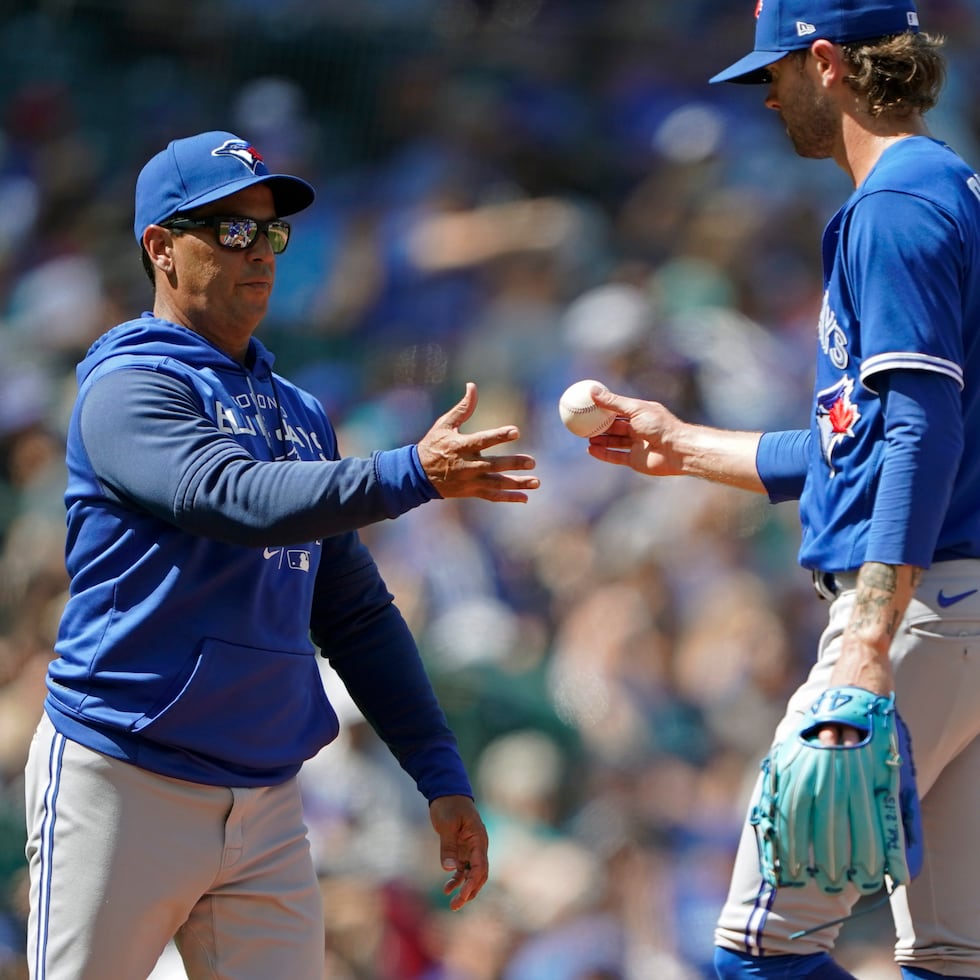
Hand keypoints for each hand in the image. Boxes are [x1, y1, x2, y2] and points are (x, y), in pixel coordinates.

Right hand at [417, 383, 537, 501]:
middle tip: (531, 462)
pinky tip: (524, 498)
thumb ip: (462, 408)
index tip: (515, 431)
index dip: (498, 436)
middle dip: (512, 464)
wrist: (418, 475)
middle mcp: (466, 465)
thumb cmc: (433, 445)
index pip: (482, 440)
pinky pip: (492, 496)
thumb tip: (472, 386)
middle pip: (493, 465)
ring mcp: (469, 481)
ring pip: (496, 483)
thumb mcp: (444, 424)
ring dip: (516, 484)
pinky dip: (508, 498)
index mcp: (460, 446)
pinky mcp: (471, 491)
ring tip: (536, 482)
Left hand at [428, 794, 488, 910]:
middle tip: (456, 905)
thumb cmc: (449, 805)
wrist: (447, 793)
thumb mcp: (447, 824)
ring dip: (464, 889)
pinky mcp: (462, 850)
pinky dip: (457, 880)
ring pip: (471, 875)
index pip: (480, 866)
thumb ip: (448, 846)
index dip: (473, 883)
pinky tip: (447, 889)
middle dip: (470, 891)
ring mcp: (471, 849)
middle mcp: (478, 847)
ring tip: (453, 904)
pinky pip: (462, 869)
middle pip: (479, 875)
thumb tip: (449, 869)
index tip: (463, 895)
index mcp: (479, 839)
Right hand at [584, 389, 687, 476]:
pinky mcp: (635, 460)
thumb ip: (613, 402)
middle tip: (584, 423)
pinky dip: (603, 454)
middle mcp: (639, 429)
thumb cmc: (660, 426)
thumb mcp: (635, 409)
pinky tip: (591, 450)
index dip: (605, 408)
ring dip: (600, 440)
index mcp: (641, 414)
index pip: (619, 410)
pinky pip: (616, 456)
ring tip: (586, 437)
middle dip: (600, 426)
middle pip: (616, 427)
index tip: (590, 405)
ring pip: (615, 442)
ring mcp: (637, 445)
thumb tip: (592, 390)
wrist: (677, 450)